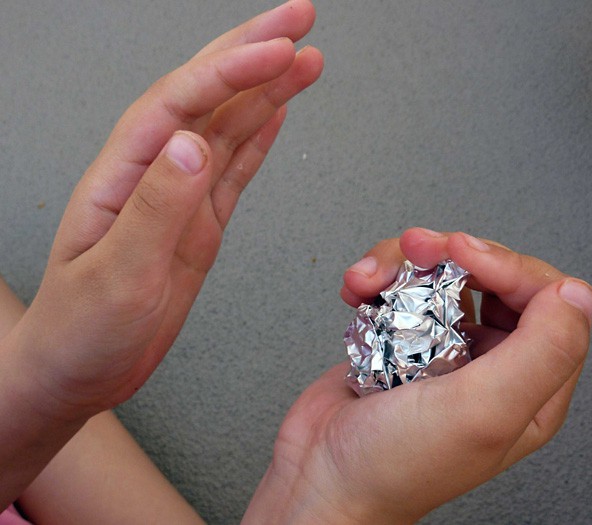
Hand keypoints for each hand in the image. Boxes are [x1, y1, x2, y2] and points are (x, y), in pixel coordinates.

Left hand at [6, 0, 322, 417]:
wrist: (79, 372)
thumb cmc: (81, 331)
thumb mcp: (117, 276)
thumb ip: (156, 208)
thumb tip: (194, 145)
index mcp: (123, 177)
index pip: (181, 103)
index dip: (232, 71)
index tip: (280, 49)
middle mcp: (153, 176)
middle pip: (206, 97)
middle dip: (252, 52)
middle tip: (299, 20)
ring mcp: (180, 199)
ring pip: (229, 130)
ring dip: (266, 91)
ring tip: (305, 59)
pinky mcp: (199, 224)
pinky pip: (234, 171)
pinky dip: (258, 139)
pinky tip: (275, 114)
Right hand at [244, 228, 591, 523]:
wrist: (319, 474)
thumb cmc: (394, 464)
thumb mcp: (481, 413)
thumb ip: (543, 352)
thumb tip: (574, 294)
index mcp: (526, 385)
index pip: (544, 299)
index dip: (506, 267)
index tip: (462, 258)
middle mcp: (487, 363)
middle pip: (489, 275)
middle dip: (448, 253)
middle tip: (416, 250)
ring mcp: (439, 347)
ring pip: (437, 273)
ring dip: (399, 264)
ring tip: (370, 281)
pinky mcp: (397, 337)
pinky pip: (396, 288)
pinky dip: (374, 280)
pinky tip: (357, 293)